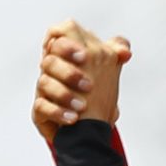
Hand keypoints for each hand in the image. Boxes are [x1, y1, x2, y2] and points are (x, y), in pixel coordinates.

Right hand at [31, 20, 131, 143]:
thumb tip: (125, 52)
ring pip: (44, 82)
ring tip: (83, 106)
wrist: (88, 129)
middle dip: (69, 71)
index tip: (84, 56)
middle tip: (88, 85)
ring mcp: (44, 91)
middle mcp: (53, 71)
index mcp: (67, 56)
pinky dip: (57, 112)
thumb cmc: (95, 97)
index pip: (59, 35)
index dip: (68, 43)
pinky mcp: (40, 112)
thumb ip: (114, 55)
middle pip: (49, 60)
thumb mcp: (106, 72)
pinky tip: (73, 118)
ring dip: (65, 94)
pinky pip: (41, 107)